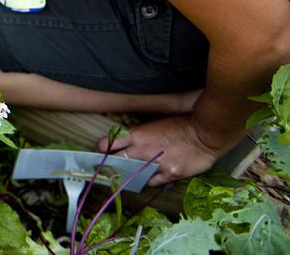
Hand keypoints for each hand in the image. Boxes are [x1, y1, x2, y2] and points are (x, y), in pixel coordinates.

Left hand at [97, 115, 231, 185]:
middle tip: (108, 169)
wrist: (206, 133)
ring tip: (126, 176)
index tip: (101, 152)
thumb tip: (125, 138)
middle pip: (115, 162)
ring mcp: (155, 164)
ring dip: (128, 176)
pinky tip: (146, 179)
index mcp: (136, 134)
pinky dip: (146, 182)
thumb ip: (139, 133)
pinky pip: (150, 183)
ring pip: (131, 175)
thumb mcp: (154, 123)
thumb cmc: (181, 124)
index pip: (108, 144)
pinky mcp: (169, 175)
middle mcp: (142, 150)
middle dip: (110, 165)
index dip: (102, 149)